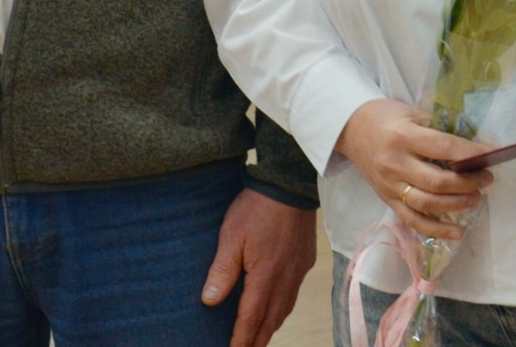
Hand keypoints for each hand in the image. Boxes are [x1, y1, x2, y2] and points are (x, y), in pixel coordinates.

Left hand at [200, 189, 316, 346]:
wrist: (290, 183)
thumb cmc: (257, 207)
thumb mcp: (232, 236)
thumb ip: (222, 270)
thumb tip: (210, 300)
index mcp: (266, 276)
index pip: (252, 318)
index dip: (241, 340)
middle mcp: (286, 278)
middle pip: (271, 320)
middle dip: (257, 341)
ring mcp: (298, 269)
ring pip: (285, 309)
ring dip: (270, 327)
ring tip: (259, 337)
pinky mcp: (304, 259)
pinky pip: (293, 293)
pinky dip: (282, 308)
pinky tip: (277, 307)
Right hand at [334, 99, 493, 241]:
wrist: (350, 129)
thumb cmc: (385, 116)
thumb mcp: (411, 111)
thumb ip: (438, 126)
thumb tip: (473, 141)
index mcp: (403, 136)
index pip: (443, 148)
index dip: (470, 154)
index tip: (493, 154)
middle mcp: (396, 164)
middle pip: (437, 181)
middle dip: (467, 183)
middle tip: (487, 178)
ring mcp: (390, 185)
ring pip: (427, 204)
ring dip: (457, 205)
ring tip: (477, 198)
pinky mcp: (387, 199)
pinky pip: (412, 220)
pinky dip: (436, 229)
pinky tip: (457, 232)